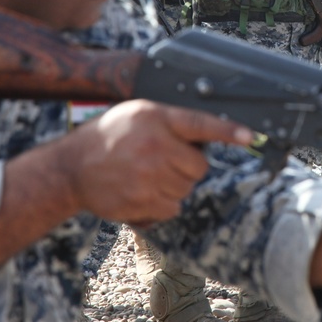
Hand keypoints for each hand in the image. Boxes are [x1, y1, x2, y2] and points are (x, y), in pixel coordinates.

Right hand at [61, 100, 252, 224]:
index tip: (249, 137)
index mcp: (155, 118)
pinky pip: (173, 207)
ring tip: (149, 174)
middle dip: (188, 166)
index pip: (200, 124)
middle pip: (199, 167)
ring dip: (175, 185)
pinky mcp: (142, 202)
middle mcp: (154, 146)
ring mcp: (148, 176)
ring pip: (187, 188)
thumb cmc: (108, 136)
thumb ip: (171, 121)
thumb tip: (206, 136)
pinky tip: (144, 191)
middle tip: (165, 159)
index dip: (228, 131)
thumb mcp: (138, 114)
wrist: (71, 168)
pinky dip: (164, 204)